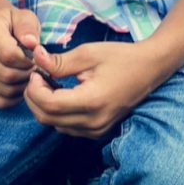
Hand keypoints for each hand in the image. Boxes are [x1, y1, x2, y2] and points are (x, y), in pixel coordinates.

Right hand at [0, 6, 44, 108]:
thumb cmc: (14, 24)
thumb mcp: (24, 17)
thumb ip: (28, 27)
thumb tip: (31, 43)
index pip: (9, 55)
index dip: (28, 60)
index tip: (35, 57)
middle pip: (6, 75)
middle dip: (27, 74)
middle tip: (34, 68)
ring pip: (4, 91)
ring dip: (22, 87)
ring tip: (27, 75)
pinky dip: (14, 98)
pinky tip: (19, 85)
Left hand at [26, 39, 170, 139]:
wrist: (149, 69)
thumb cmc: (120, 57)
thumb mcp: (88, 53)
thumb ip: (59, 61)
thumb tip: (35, 58)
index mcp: (92, 101)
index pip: (49, 105)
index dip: (34, 90)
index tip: (35, 72)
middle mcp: (94, 122)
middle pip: (47, 119)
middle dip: (34, 98)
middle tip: (38, 76)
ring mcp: (96, 130)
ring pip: (55, 125)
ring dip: (44, 106)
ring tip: (49, 83)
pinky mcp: (97, 131)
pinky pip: (67, 127)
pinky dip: (57, 113)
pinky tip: (61, 94)